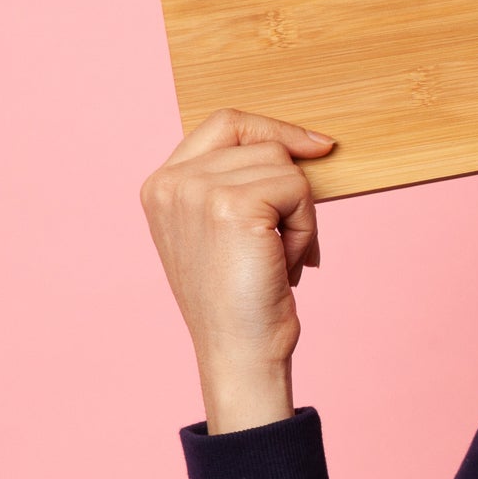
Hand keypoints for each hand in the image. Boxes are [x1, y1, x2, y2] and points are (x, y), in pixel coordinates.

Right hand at [138, 107, 336, 430]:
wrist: (239, 354)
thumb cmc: (240, 304)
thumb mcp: (225, 232)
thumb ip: (238, 184)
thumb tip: (306, 146)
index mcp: (161, 186)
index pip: (224, 124)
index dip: (272, 129)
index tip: (316, 146)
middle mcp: (171, 183)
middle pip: (261, 142)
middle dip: (291, 191)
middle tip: (288, 243)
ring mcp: (197, 190)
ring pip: (284, 165)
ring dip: (300, 215)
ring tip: (280, 260)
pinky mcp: (232, 204)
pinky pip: (298, 189)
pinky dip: (306, 229)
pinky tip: (287, 265)